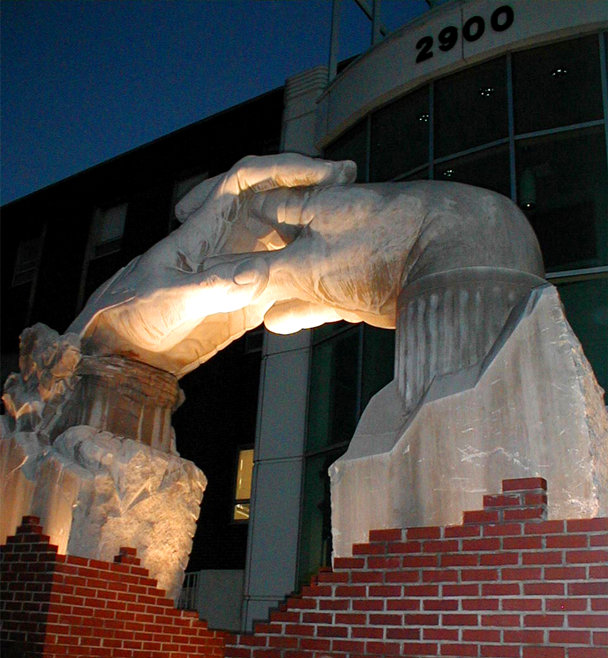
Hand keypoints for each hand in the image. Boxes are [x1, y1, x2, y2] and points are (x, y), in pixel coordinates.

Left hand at [70, 154, 355, 374]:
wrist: (128, 352)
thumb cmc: (130, 313)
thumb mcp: (165, 298)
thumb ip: (208, 286)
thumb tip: (254, 276)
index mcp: (206, 225)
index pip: (247, 178)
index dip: (283, 167)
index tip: (319, 171)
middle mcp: (231, 240)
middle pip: (279, 202)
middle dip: (314, 190)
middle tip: (352, 186)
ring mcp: (243, 269)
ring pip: (289, 240)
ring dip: (318, 233)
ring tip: (355, 230)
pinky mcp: (250, 300)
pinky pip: (287, 281)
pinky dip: (311, 278)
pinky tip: (337, 281)